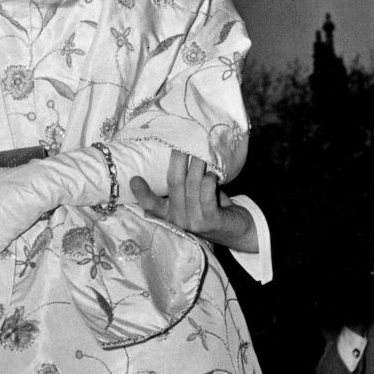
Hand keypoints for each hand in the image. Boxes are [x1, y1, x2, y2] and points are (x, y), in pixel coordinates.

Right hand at [130, 151, 257, 252]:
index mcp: (170, 215)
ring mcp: (194, 223)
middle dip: (178, 160)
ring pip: (192, 186)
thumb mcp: (194, 198)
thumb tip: (182, 153)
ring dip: (197, 166)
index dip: (141, 194)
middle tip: (184, 142)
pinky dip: (209, 180)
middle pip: (174, 184)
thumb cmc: (214, 208)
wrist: (238, 230)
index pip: (151, 206)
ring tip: (203, 153)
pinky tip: (213, 174)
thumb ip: (185, 183)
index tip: (134, 179)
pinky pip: (206, 194)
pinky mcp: (211, 221)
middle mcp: (179, 221)